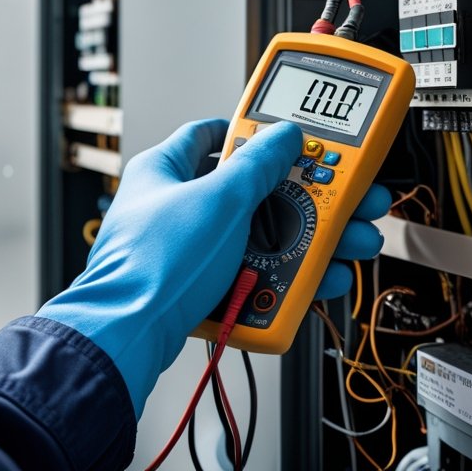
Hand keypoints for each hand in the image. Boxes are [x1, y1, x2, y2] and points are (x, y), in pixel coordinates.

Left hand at [36, 118, 387, 416]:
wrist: (127, 339)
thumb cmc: (154, 265)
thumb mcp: (220, 200)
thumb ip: (257, 164)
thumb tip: (283, 135)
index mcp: (165, 170)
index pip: (212, 134)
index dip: (254, 133)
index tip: (291, 138)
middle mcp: (175, 208)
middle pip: (253, 193)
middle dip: (305, 200)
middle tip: (343, 202)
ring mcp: (187, 252)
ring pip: (259, 239)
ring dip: (306, 243)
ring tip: (344, 246)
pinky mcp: (200, 290)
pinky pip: (251, 275)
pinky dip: (283, 278)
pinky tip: (314, 281)